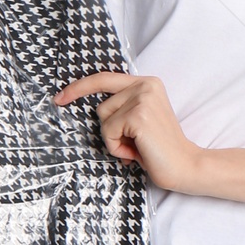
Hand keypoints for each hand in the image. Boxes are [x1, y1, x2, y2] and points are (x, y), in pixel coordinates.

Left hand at [55, 72, 204, 192]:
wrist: (184, 166)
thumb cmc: (159, 149)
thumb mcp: (140, 120)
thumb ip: (123, 107)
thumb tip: (94, 109)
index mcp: (147, 83)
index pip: (104, 78)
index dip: (79, 88)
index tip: (59, 98)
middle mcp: (146, 85)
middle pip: (101, 105)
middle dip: (110, 130)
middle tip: (134, 143)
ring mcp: (143, 98)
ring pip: (103, 119)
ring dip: (114, 140)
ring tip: (136, 147)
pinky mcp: (138, 115)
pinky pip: (108, 132)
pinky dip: (117, 147)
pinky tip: (135, 152)